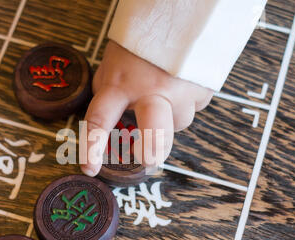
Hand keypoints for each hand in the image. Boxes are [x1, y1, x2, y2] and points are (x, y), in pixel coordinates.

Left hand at [80, 40, 212, 176]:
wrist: (178, 13)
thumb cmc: (139, 41)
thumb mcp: (114, 64)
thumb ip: (111, 91)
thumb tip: (114, 120)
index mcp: (121, 83)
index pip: (100, 120)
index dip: (92, 148)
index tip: (90, 168)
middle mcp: (153, 92)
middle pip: (155, 136)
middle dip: (151, 152)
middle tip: (148, 161)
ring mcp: (182, 92)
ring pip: (177, 122)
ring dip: (169, 115)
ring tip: (165, 90)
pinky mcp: (204, 89)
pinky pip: (193, 107)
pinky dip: (185, 101)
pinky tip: (180, 82)